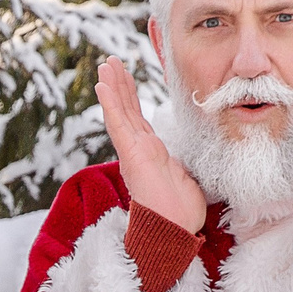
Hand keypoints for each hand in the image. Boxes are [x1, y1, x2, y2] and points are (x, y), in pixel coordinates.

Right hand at [96, 57, 206, 232]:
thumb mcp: (188, 177)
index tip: (126, 76)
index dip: (131, 96)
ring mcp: (133, 151)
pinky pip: (119, 124)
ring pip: (120, 112)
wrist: (175, 229)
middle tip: (111, 62)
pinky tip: (102, 85)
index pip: (138, 118)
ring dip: (112, 87)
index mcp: (151, 153)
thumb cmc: (182, 212)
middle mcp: (139, 149)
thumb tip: (190, 156)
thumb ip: (182, 163)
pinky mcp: (131, 154)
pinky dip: (110, 103)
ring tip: (105, 65)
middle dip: (119, 84)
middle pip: (127, 110)